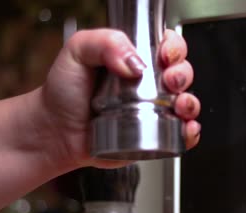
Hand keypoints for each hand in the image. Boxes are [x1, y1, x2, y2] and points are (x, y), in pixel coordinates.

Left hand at [37, 29, 199, 168]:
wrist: (54, 131)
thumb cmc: (63, 91)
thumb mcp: (78, 51)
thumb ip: (105, 42)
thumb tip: (135, 63)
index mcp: (135, 59)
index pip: (167, 46)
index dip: (174, 48)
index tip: (165, 56)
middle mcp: (148, 83)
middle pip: (182, 73)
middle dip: (183, 74)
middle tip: (170, 81)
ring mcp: (153, 110)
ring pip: (186, 102)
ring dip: (190, 102)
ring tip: (179, 106)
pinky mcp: (153, 136)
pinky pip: (180, 134)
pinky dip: (190, 132)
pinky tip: (185, 129)